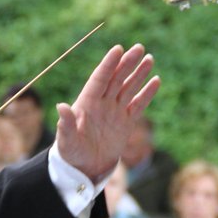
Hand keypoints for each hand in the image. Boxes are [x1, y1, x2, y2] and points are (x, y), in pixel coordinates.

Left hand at [53, 44, 159, 180]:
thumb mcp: (67, 140)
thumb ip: (66, 124)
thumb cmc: (71, 153)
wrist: (84, 169)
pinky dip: (147, 93)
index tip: (118, 49)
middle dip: (127, 63)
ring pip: (129, 88)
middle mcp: (102, 102)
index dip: (108, 64)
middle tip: (139, 48)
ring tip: (149, 59)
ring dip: (138, 74)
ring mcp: (115, 111)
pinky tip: (156, 81)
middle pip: (116, 78)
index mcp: (86, 102)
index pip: (100, 79)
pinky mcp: (126, 122)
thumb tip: (61, 107)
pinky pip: (138, 105)